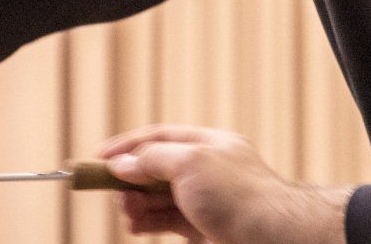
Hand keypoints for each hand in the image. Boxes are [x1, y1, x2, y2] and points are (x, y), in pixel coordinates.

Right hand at [99, 126, 350, 243]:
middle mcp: (206, 170)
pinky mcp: (202, 229)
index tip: (100, 157)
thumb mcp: (191, 162)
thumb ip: (154, 159)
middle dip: (130, 179)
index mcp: (208, 144)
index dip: (129, 145)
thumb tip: (124, 163)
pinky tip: (134, 224)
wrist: (271, 236)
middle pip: (156, 168)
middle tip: (111, 190)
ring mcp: (204, 201)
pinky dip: (147, 222)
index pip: (160, 137)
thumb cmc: (238, 194)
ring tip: (125, 211)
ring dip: (136, 202)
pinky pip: (166, 221)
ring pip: (159, 198)